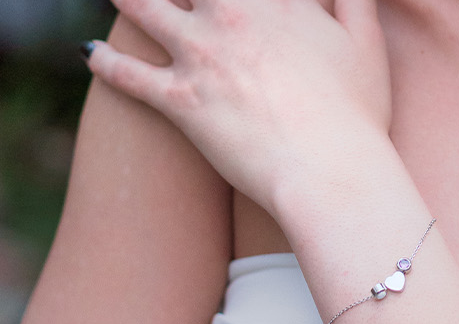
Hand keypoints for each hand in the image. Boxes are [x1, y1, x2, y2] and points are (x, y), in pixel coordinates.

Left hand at [84, 0, 392, 206]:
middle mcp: (234, 16)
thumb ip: (354, 3)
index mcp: (280, 0)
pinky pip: (126, 74)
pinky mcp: (178, 99)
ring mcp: (202, 55)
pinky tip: (90, 52)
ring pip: (144, 8)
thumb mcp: (367, 46)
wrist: (330, 171)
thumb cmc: (359, 113)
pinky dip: (103, 60)